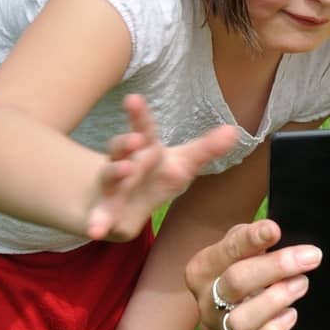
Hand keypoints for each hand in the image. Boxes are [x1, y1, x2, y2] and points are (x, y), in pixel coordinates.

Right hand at [86, 95, 239, 241]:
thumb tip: (234, 131)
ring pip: (110, 176)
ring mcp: (111, 188)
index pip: (143, 128)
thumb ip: (207, 149)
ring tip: (126, 171)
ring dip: (115, 172)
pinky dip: (96, 224)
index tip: (132, 98)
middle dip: (127, 143)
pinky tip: (95, 231)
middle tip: (137, 140)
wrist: (125, 207)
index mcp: (145, 149)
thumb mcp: (184, 163)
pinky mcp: (105, 214)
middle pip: (122, 148)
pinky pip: (98, 218)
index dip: (138, 114)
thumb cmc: (156, 178)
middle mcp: (124, 163)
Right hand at [185, 219, 321, 329]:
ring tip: (302, 284)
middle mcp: (207, 298)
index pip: (227, 249)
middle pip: (237, 281)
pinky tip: (291, 314)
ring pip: (242, 318)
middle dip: (276, 266)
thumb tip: (274, 230)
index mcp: (205, 267)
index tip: (275, 230)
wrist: (229, 329)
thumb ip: (251, 239)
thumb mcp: (240, 252)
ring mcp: (220, 328)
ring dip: (276, 299)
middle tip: (311, 256)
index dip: (251, 239)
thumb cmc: (241, 277)